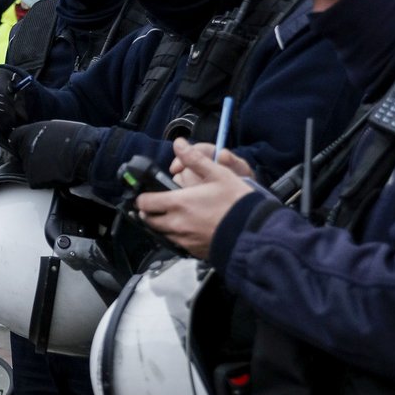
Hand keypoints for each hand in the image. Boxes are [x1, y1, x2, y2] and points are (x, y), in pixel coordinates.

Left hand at [9, 121, 101, 187]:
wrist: (86, 153)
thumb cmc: (77, 138)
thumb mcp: (56, 127)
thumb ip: (41, 133)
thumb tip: (38, 138)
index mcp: (29, 132)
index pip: (15, 138)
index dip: (21, 142)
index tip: (26, 146)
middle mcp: (25, 148)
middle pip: (23, 155)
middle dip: (33, 157)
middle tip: (50, 156)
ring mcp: (28, 164)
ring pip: (31, 169)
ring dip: (41, 169)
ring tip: (58, 165)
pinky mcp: (34, 179)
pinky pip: (39, 181)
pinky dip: (46, 180)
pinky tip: (58, 174)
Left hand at [137, 138, 255, 258]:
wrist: (253, 233)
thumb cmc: (236, 203)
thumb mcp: (217, 174)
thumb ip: (195, 158)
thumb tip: (178, 144)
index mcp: (178, 203)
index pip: (145, 202)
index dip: (142, 197)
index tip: (145, 193)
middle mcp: (176, 224)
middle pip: (148, 220)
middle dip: (148, 211)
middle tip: (155, 203)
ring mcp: (184, 240)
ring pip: (160, 233)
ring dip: (160, 224)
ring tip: (170, 215)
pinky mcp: (193, 251)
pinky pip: (176, 243)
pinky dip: (175, 235)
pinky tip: (186, 228)